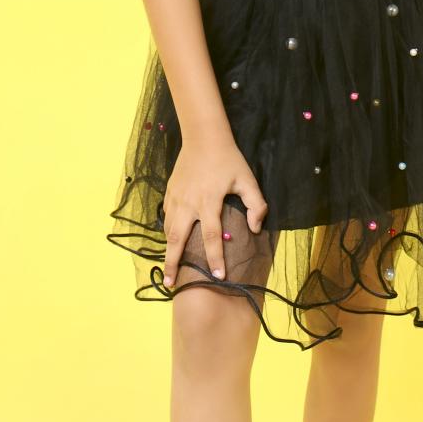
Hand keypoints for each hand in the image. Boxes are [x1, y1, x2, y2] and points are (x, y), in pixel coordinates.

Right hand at [160, 136, 268, 287]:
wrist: (203, 137)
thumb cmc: (228, 159)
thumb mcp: (247, 180)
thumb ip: (256, 205)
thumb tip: (256, 228)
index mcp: (208, 202)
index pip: (211, 237)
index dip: (215, 259)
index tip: (217, 277)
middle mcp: (188, 203)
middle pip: (178, 240)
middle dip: (173, 263)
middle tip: (169, 284)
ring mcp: (176, 198)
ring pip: (169, 231)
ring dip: (168, 251)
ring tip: (168, 270)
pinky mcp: (169, 193)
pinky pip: (166, 218)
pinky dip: (167, 233)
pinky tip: (170, 243)